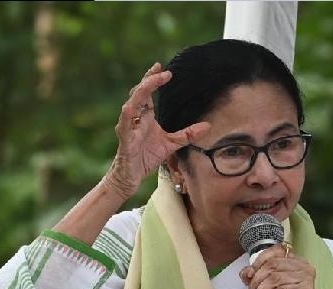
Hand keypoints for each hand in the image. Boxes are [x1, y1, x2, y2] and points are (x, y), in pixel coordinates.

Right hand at [104, 63, 209, 202]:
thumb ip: (188, 134)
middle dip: (148, 80)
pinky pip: (124, 123)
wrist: (131, 176)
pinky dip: (128, 113)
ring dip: (141, 91)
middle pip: (139, 93)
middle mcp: (135, 117)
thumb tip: (208, 126)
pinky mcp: (124, 138)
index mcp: (145, 116)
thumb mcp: (172, 144)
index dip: (153, 79)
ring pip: (131, 103)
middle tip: (160, 69)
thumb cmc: (146, 157)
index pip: (147, 92)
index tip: (164, 69)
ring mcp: (128, 126)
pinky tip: (133, 105)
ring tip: (151, 81)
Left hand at [240, 244, 323, 288]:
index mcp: (297, 261)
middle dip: (256, 280)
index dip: (259, 261)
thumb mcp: (269, 287)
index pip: (276, 251)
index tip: (249, 275)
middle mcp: (305, 268)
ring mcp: (307, 281)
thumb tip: (245, 273)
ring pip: (275, 280)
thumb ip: (257, 276)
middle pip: (273, 266)